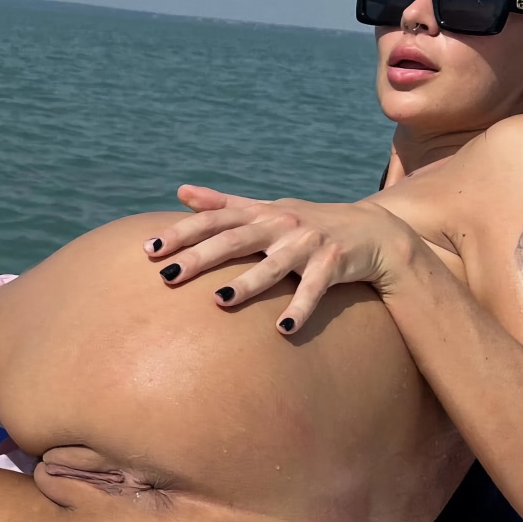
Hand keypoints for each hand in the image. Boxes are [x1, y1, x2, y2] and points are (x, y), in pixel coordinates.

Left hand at [145, 185, 417, 334]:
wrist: (374, 232)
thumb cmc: (309, 223)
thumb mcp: (267, 209)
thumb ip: (224, 203)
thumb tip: (182, 191)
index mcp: (261, 213)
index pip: (213, 220)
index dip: (180, 232)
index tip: (148, 250)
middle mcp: (281, 224)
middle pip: (234, 239)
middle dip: (199, 257)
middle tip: (166, 276)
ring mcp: (309, 243)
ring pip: (273, 265)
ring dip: (247, 283)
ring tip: (219, 301)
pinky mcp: (335, 263)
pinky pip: (315, 289)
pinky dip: (300, 308)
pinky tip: (283, 330)